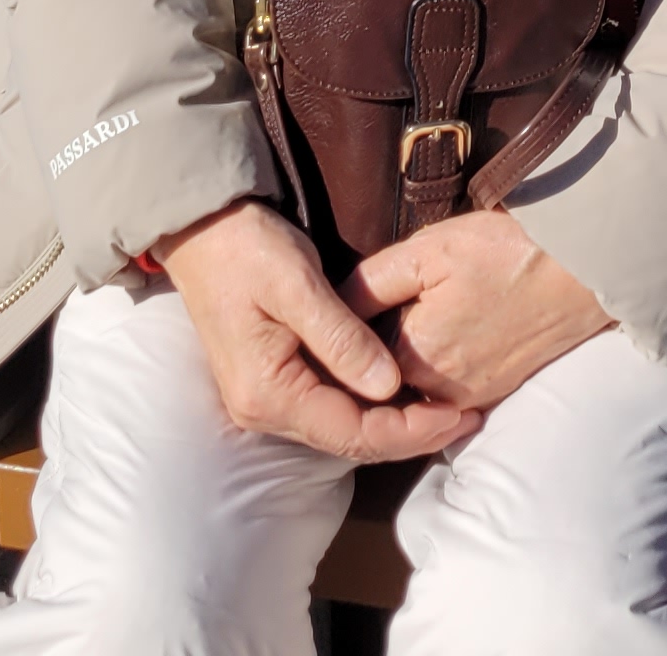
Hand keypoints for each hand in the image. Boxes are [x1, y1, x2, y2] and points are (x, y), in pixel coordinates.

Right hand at [157, 202, 485, 460]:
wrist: (200, 228)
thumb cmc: (244, 248)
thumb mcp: (298, 285)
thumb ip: (342, 338)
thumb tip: (389, 386)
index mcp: (268, 394)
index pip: (353, 434)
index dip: (411, 431)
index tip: (459, 416)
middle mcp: (263, 409)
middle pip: (349, 439)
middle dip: (409, 432)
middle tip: (466, 415)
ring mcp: (265, 398)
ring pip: (342, 425)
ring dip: (392, 420)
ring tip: (445, 406)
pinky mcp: (273, 379)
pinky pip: (330, 404)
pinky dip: (369, 402)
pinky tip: (402, 389)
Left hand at [349, 212, 614, 407]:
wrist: (584, 269)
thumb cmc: (505, 251)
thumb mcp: (425, 252)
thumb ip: (370, 285)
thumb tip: (328, 310)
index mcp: (412, 359)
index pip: (352, 366)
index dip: (340, 341)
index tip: (333, 319)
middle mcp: (439, 393)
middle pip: (383, 384)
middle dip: (368, 358)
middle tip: (370, 318)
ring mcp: (472, 398)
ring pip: (417, 392)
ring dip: (404, 368)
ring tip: (408, 323)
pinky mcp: (498, 393)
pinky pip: (449, 395)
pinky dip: (436, 375)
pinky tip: (442, 335)